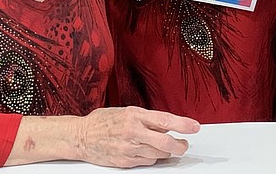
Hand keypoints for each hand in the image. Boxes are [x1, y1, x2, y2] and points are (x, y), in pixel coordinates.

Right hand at [77, 106, 199, 167]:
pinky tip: (149, 152)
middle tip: (184, 145)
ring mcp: (129, 148)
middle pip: (165, 143)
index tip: (194, 127)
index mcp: (135, 115)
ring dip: (166, 153)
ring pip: (158, 155)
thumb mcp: (126, 112)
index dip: (183, 124)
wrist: (81, 136)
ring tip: (166, 148)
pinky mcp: (125, 161)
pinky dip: (151, 158)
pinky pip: (146, 162)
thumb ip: (146, 119)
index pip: (165, 120)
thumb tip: (166, 126)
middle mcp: (133, 132)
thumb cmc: (103, 121)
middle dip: (179, 146)